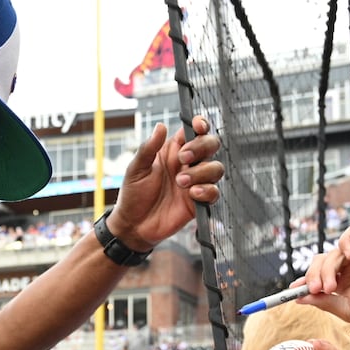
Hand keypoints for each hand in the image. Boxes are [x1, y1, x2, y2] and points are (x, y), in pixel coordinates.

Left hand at [106, 115, 222, 249]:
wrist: (134, 224)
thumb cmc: (133, 194)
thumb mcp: (136, 168)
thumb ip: (148, 148)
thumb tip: (160, 126)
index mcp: (173, 151)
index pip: (194, 131)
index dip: (201, 125)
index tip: (198, 126)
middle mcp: (188, 164)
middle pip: (211, 145)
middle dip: (201, 147)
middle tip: (182, 158)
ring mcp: (195, 182)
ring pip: (216, 168)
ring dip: (201, 172)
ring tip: (180, 182)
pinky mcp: (199, 201)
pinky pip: (214, 192)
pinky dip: (206, 191)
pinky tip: (192, 194)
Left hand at [298, 225, 349, 326]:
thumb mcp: (345, 309)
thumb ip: (323, 302)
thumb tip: (298, 298)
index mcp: (345, 280)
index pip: (320, 273)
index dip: (306, 279)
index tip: (293, 289)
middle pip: (322, 261)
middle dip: (314, 275)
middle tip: (313, 289)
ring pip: (333, 252)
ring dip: (327, 269)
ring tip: (330, 287)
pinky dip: (345, 242)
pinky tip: (347, 256)